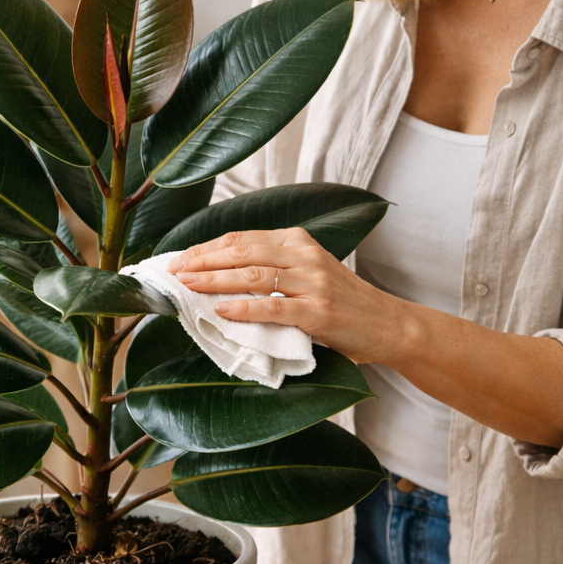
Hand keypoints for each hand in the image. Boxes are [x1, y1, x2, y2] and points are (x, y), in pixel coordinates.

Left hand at [166, 228, 406, 364]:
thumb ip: (274, 270)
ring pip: (253, 275)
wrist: (389, 324)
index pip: (242, 239)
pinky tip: (221, 311)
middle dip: (202, 261)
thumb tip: (220, 278)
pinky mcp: (318, 312)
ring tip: (187, 287)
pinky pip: (273, 307)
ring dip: (214, 281)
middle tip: (173, 272)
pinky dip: (244, 308)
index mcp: (297, 240)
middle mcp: (304, 255)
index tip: (179, 259)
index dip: (206, 248)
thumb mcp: (308, 273)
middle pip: (242, 252)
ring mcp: (312, 282)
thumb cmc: (343, 303)